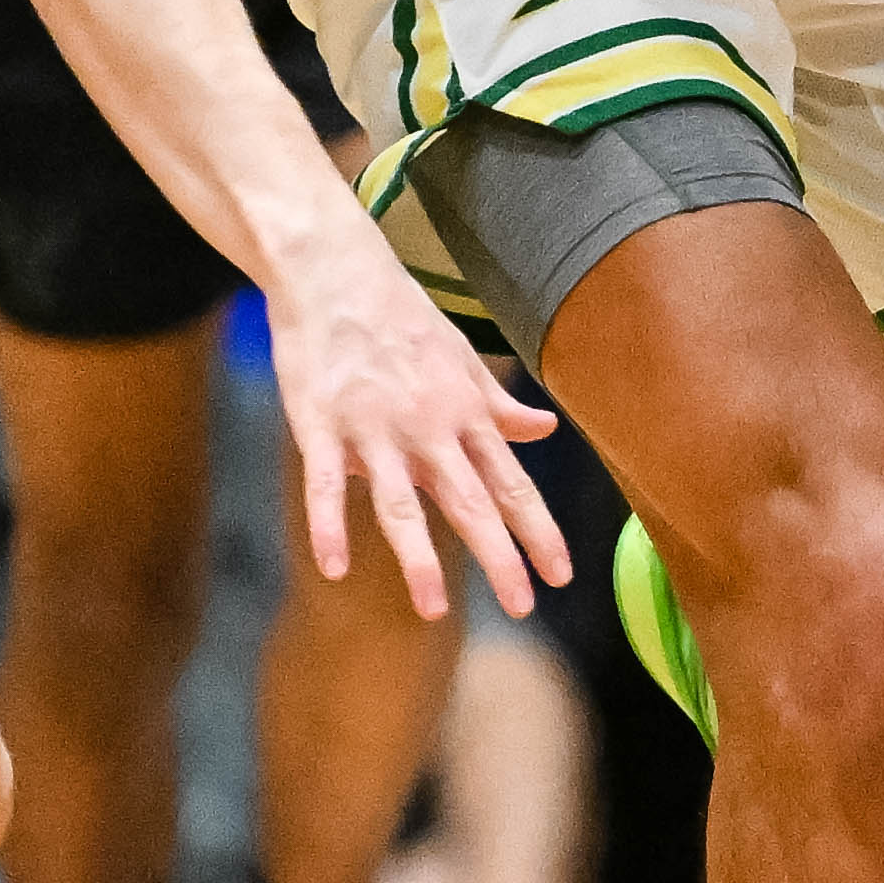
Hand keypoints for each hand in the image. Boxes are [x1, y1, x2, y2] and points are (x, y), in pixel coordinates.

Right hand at [262, 243, 566, 624]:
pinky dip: (329, 526)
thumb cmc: (400, 318)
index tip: (561, 576)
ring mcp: (374, 430)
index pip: (512, 483)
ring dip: (419, 559)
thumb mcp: (461, 359)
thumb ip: (499, 405)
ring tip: (434, 611)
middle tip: (523, 606)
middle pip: (470, 502)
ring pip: (402, 505)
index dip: (538, 531)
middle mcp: (428, 428)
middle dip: (500, 556)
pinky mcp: (322, 427)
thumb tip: (546, 428)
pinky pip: (327, 484)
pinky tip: (335, 568)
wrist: (334, 271)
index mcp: (464, 415)